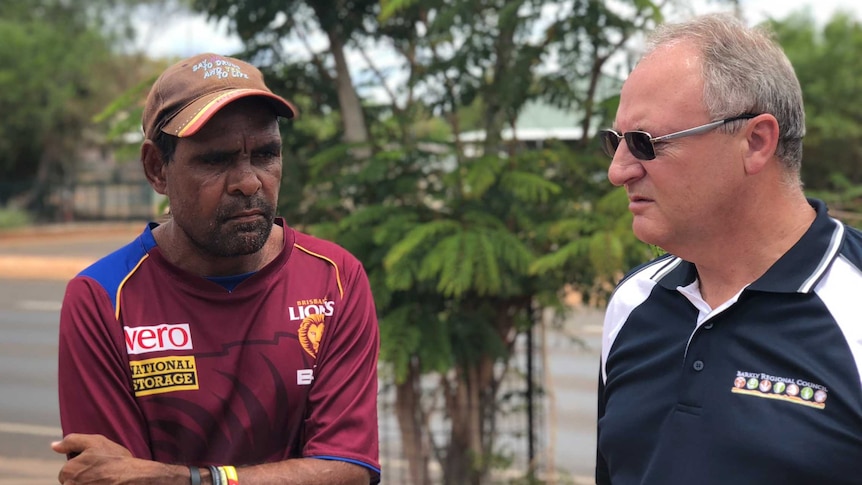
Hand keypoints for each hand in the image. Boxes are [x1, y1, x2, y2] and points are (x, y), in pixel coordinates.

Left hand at [51, 433, 178, 484]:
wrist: (133, 478)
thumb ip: (72, 441)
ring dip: (88, 483)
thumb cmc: (115, 460)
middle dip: (82, 478)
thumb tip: (54, 445)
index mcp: (68, 470)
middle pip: (70, 482)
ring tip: (103, 480)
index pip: (66, 471)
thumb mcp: (95, 442)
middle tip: (100, 472)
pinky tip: (103, 483)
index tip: (94, 464)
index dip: (80, 466)